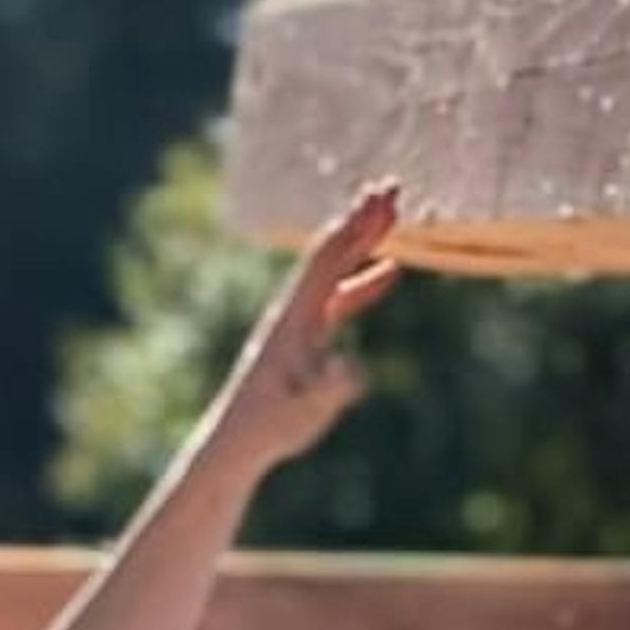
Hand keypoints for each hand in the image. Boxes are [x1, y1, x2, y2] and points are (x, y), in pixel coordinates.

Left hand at [213, 180, 405, 478]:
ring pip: (337, 271)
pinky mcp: (305, 339)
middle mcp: (294, 311)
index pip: (328, 260)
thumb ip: (330, 388)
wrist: (236, 443)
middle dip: (362, 220)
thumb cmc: (270, 427)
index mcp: (294, 317)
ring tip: (392, 215)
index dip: (355, 228)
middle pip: (332, 253)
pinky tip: (389, 272)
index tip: (381, 197)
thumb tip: (352, 370)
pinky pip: (341, 297)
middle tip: (393, 186)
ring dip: (364, 242)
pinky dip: (365, 279)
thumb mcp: (305, 410)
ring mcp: (299, 323)